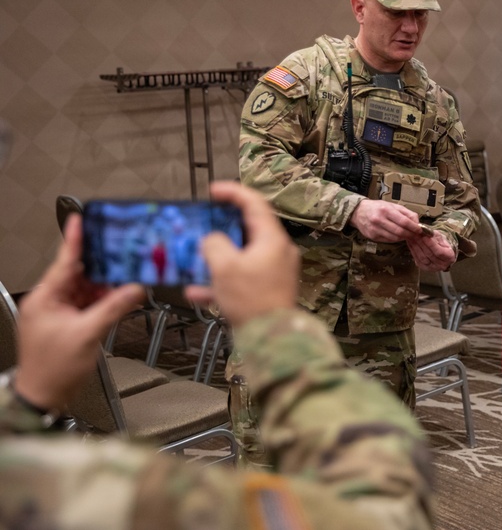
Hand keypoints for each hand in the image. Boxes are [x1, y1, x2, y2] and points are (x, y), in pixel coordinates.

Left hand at [15, 215, 144, 411]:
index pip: (63, 262)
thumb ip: (113, 308)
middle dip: (101, 267)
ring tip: (126, 280)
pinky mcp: (67, 324)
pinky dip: (104, 301)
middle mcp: (49, 302)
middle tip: (121, 253)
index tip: (80, 219)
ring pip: (86, 290)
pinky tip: (120, 299)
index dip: (74, 240)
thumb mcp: (87, 334)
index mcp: (45, 299)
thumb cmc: (53, 369)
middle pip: (79, 274)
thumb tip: (134, 289)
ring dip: (105, 287)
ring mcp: (58, 313)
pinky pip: (89, 304)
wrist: (43, 396)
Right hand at [185, 181, 298, 327]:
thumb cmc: (251, 300)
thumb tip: (212, 239)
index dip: (233, 192)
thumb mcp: (225, 267)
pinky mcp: (267, 290)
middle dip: (222, 226)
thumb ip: (214, 245)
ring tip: (196, 256)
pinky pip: (241, 278)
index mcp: (272, 240)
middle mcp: (277, 252)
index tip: (213, 190)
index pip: (255, 204)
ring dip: (218, 255)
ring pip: (242, 255)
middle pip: (249, 229)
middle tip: (203, 222)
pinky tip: (197, 291)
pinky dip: (221, 281)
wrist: (271, 339)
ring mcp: (274, 272)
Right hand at [349, 199, 422, 242]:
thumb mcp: (391, 205)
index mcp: (386, 210)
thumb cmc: (377, 207)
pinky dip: (395, 239)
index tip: (420, 230)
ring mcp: (375, 229)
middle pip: (400, 231)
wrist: (358, 212)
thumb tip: (417, 221)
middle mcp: (379, 220)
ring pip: (394, 238)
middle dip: (410, 234)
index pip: (404, 221)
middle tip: (416, 235)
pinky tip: (397, 236)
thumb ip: (405, 212)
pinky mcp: (372, 236)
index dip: (413, 227)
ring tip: (407, 235)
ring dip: (403, 238)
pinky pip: (388, 240)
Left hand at [406, 230, 456, 271]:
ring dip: (415, 246)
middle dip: (421, 243)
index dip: (431, 244)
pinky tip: (410, 243)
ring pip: (422, 257)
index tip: (424, 236)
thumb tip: (424, 231)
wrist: (440, 250)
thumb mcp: (440, 236)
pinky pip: (417, 259)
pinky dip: (413, 250)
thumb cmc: (441, 242)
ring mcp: (433, 268)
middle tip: (414, 234)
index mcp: (449, 257)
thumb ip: (433, 235)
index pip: (439, 251)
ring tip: (411, 237)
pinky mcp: (424, 268)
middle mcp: (442, 265)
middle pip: (429, 254)